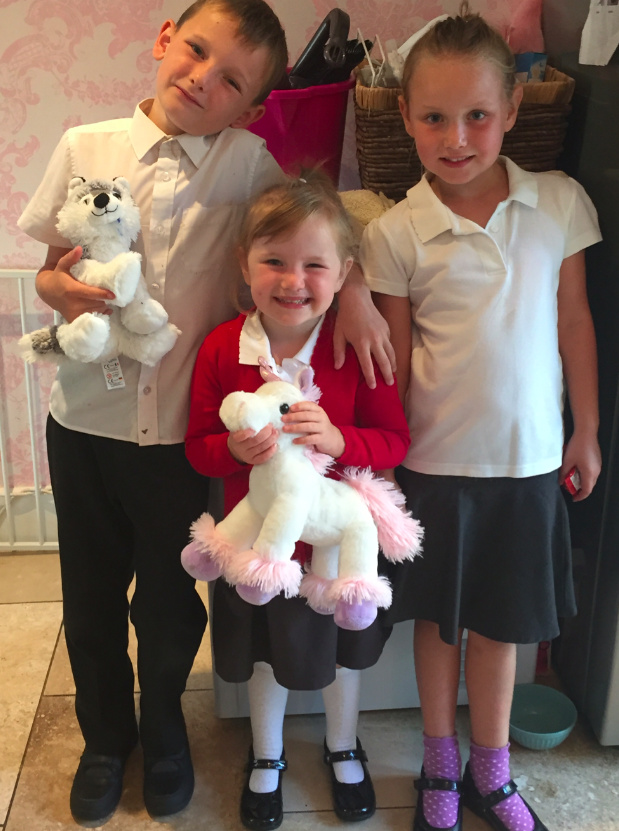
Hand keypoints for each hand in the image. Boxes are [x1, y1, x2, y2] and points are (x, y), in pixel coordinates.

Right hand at [36, 246, 115, 322]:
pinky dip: (100, 314)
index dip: (102, 294)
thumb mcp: (61, 266)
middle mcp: (73, 303)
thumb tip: (79, 248)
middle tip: (110, 294)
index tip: (113, 294)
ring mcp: (74, 313)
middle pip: (96, 303)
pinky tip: (105, 308)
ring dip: (103, 306)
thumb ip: (70, 258)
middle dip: (105, 299)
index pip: (89, 293)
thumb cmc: (58, 277)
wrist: (47, 293)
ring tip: (105, 299)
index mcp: (71, 290)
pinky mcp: (75, 319)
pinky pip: (92, 318)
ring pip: (96, 311)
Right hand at [227, 424, 277, 465]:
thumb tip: (251, 408)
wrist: (235, 450)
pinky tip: (275, 445)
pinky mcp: (254, 461)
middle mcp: (241, 448)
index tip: (255, 427)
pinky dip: (270, 451)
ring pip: (261, 448)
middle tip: (271, 426)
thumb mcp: (238, 428)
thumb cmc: (240, 434)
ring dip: (271, 440)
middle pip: (255, 441)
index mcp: (235, 438)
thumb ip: (244, 421)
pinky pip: (263, 458)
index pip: (241, 436)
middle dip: (266, 433)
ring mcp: (247, 456)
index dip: (248, 432)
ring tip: (276, 432)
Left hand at [281, 402, 344, 457]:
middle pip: (306, 416)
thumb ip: (304, 414)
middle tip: (283, 419)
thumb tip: (287, 411)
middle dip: (293, 417)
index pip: (309, 405)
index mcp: (319, 410)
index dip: (299, 406)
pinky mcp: (322, 439)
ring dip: (295, 427)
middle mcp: (321, 418)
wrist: (332, 438)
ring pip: (308, 426)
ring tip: (285, 429)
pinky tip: (294, 441)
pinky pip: (310, 439)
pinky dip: (301, 440)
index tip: (289, 408)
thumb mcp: (315, 417)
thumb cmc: (319, 426)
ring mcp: (322, 428)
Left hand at [334, 266, 395, 388]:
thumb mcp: (338, 335)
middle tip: (389, 384)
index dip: (370, 377)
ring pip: (391, 353)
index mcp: (361, 343)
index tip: (373, 386)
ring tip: (393, 373)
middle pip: (384, 361)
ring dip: (392, 364)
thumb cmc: (345, 317)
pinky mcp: (386, 328)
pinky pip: (390, 344)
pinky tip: (390, 358)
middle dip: (387, 374)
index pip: (367, 365)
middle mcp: (375, 340)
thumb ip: (339, 352)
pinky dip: (391, 353)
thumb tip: (338, 367)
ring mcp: (382, 334)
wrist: (357, 298)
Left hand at [560, 430, 601, 500]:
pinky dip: (585, 475)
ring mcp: (598, 466)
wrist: (586, 432)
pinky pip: (592, 472)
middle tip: (570, 489)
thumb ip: (563, 473)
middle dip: (580, 489)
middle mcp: (596, 471)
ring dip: (582, 481)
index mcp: (589, 473)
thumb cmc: (578, 446)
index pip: (587, 490)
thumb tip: (560, 482)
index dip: (580, 496)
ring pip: (591, 479)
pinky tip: (576, 469)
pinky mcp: (597, 461)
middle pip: (590, 486)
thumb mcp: (567, 461)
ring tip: (571, 478)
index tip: (573, 498)